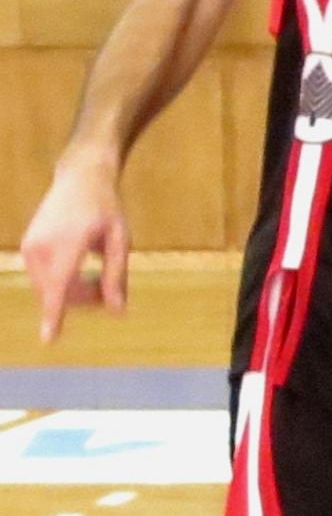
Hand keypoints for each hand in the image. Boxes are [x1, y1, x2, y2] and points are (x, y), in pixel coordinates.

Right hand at [18, 160, 128, 340]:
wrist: (80, 177)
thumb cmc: (106, 208)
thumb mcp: (120, 239)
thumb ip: (117, 275)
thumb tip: (118, 312)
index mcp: (68, 242)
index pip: (59, 284)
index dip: (55, 313)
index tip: (49, 338)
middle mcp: (42, 246)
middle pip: (59, 293)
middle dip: (84, 300)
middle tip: (110, 290)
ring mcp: (30, 248)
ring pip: (49, 289)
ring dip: (73, 293)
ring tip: (100, 276)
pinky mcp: (27, 249)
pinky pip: (44, 279)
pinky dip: (62, 283)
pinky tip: (81, 270)